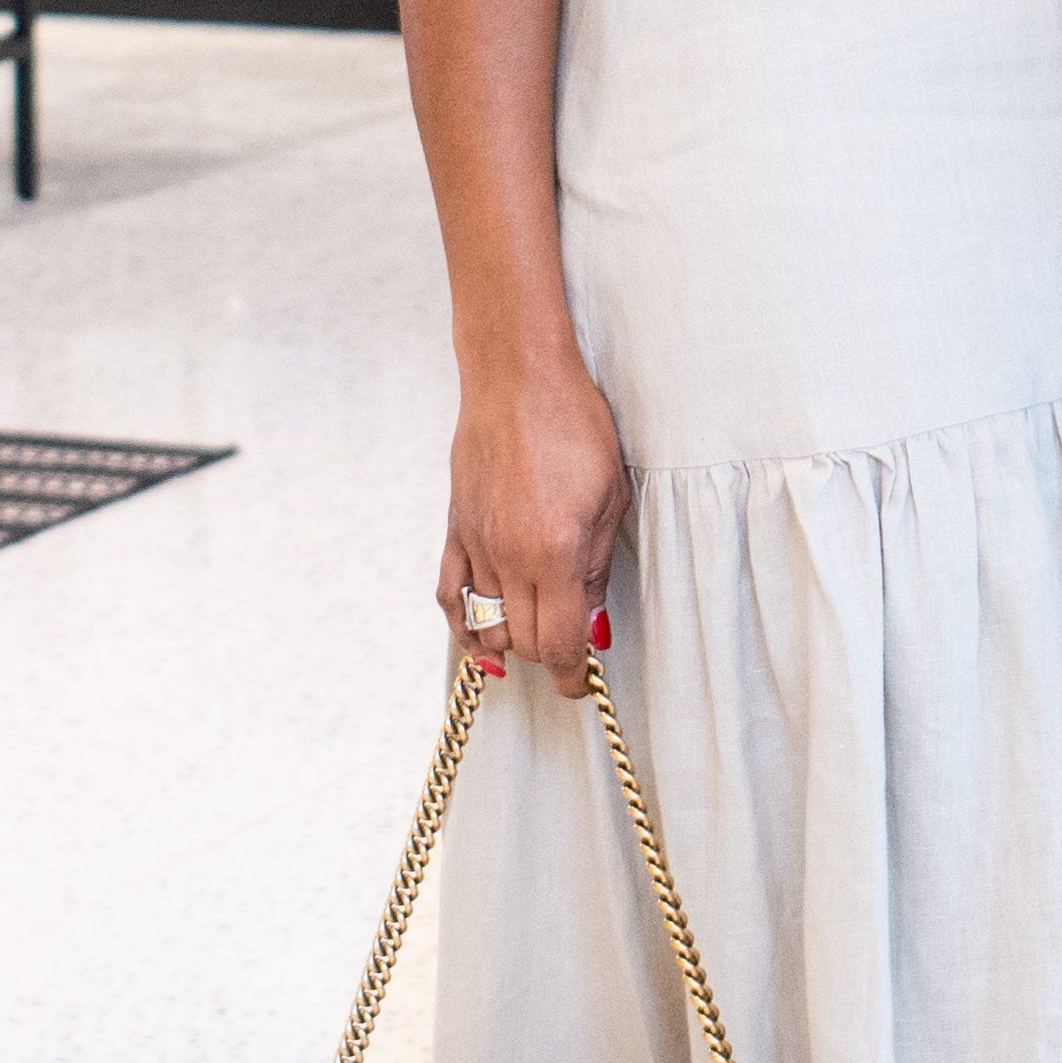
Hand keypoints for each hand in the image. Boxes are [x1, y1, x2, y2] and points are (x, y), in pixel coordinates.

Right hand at [439, 347, 629, 691]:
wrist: (517, 378)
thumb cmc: (575, 426)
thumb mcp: (611, 498)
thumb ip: (598, 567)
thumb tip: (592, 622)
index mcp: (556, 552)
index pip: (561, 642)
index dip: (574, 675)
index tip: (584, 684)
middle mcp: (509, 556)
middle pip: (525, 642)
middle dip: (552, 657)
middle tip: (575, 652)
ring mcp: (475, 545)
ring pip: (487, 626)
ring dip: (515, 644)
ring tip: (539, 638)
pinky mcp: (454, 530)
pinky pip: (451, 597)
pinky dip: (465, 627)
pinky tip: (482, 640)